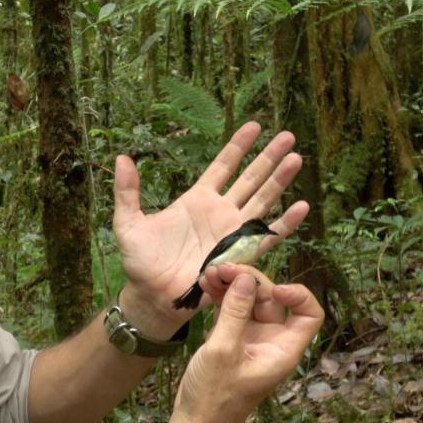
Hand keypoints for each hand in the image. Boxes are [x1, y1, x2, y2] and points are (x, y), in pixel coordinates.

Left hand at [114, 122, 308, 335]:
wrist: (152, 296)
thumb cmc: (141, 262)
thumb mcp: (128, 223)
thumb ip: (128, 192)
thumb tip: (121, 158)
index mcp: (197, 200)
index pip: (223, 166)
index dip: (238, 146)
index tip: (254, 125)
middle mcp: (220, 213)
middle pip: (250, 178)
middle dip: (268, 157)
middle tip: (288, 135)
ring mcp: (232, 233)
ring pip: (262, 201)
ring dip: (280, 181)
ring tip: (296, 159)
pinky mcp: (239, 255)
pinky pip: (266, 237)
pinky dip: (285, 223)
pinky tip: (302, 207)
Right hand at [171, 271, 323, 422]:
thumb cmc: (213, 397)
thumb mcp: (222, 351)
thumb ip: (235, 313)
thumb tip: (246, 278)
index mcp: (283, 350)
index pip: (309, 314)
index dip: (297, 295)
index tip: (272, 288)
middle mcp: (272, 341)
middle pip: (272, 300)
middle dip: (249, 281)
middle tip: (222, 268)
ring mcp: (251, 339)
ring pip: (249, 301)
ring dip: (231, 285)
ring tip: (208, 274)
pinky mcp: (232, 339)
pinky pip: (232, 310)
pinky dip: (221, 297)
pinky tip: (205, 285)